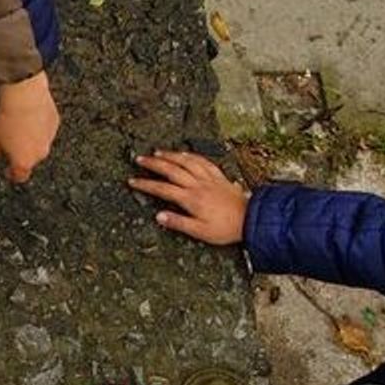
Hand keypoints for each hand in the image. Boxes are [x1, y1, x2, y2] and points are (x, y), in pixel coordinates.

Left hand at [0, 72, 58, 182]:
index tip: (7, 170)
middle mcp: (40, 153)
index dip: (12, 174)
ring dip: (30, 139)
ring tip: (17, 126)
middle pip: (30, 159)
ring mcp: (49, 138)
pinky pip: (45, 129)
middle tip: (8, 143)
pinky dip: (37, 126)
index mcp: (24, 161)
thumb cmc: (8, 118)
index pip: (20, 176)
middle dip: (20, 153)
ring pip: (39, 144)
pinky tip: (28, 116)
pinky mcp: (55, 122)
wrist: (25, 96)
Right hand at [129, 150, 247, 244]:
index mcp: (191, 199)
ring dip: (170, 155)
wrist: (252, 219)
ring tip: (157, 152)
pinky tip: (185, 153)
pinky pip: (203, 161)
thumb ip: (178, 223)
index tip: (133, 181)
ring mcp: (209, 179)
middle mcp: (198, 185)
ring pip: (186, 162)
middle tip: (140, 159)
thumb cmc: (226, 228)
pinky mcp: (219, 177)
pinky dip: (191, 156)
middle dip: (153, 163)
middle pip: (172, 170)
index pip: (162, 189)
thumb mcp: (200, 232)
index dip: (146, 184)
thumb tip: (159, 216)